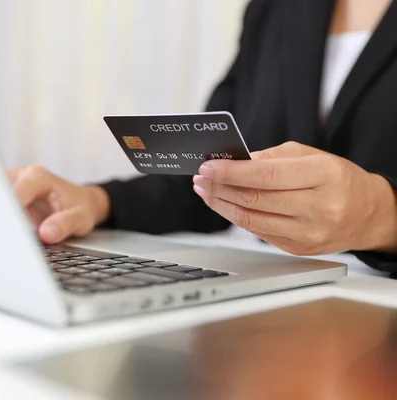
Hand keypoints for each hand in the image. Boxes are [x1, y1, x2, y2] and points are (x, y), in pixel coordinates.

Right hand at [8, 166, 109, 243]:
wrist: (81, 202)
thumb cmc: (80, 208)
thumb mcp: (81, 218)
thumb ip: (65, 224)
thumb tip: (45, 234)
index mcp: (38, 177)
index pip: (14, 193)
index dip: (7, 213)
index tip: (4, 231)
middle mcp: (21, 175)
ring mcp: (11, 183)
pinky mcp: (5, 193)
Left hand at [193, 142, 396, 255]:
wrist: (367, 214)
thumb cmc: (337, 179)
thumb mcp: (311, 155)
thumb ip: (272, 157)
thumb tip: (234, 162)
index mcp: (324, 176)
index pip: (266, 176)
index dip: (232, 172)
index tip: (209, 167)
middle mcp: (318, 208)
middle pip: (254, 199)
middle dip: (220, 187)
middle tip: (201, 178)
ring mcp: (308, 233)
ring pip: (250, 220)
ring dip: (221, 204)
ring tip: (206, 191)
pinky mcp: (297, 249)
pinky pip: (257, 232)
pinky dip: (235, 217)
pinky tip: (224, 205)